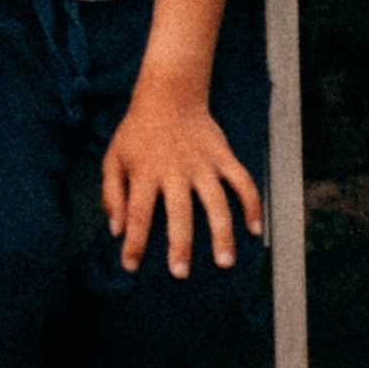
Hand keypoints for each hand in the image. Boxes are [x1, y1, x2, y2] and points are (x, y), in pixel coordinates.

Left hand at [101, 78, 262, 275]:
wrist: (169, 95)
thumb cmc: (137, 133)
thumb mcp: (114, 158)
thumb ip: (112, 195)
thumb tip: (116, 231)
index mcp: (145, 171)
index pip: (138, 213)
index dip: (133, 241)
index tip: (130, 266)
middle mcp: (174, 169)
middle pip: (179, 211)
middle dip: (180, 244)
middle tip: (181, 273)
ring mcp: (202, 163)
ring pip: (216, 201)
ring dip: (222, 233)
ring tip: (225, 262)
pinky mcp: (223, 156)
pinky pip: (242, 181)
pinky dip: (252, 205)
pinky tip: (256, 230)